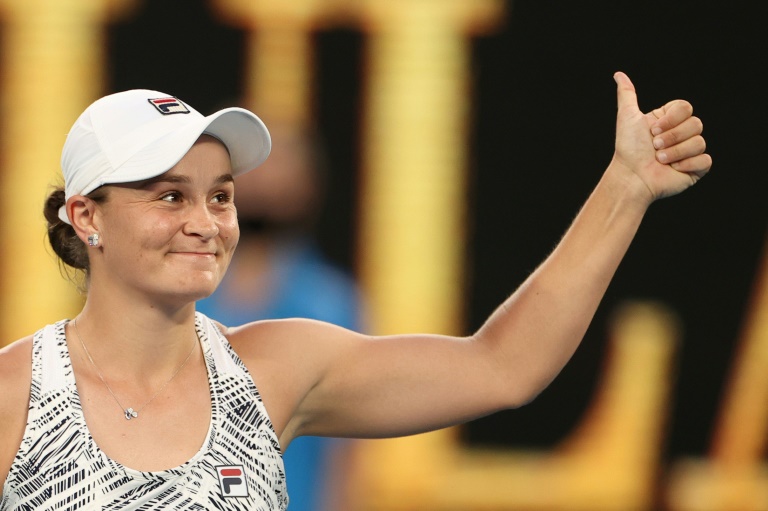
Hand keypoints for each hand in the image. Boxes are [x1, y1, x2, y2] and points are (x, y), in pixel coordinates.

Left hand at [612, 71, 711, 201]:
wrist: (631, 177)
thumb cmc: (628, 149)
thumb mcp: (627, 117)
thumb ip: (627, 95)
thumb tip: (618, 75)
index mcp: (669, 120)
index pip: (686, 107)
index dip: (671, 119)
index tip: (652, 130)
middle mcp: (681, 134)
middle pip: (696, 124)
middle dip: (672, 136)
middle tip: (655, 146)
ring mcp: (690, 151)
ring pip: (700, 142)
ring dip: (676, 152)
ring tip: (660, 159)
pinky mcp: (696, 168)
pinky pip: (705, 160)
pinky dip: (687, 164)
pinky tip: (673, 168)